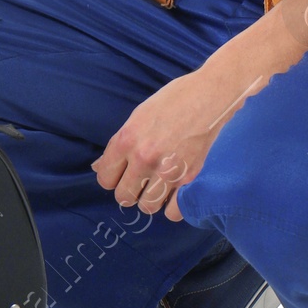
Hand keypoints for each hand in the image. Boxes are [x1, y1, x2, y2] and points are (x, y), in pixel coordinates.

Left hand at [92, 62, 256, 220]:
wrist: (208, 97)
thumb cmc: (173, 101)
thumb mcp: (138, 116)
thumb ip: (118, 144)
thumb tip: (99, 167)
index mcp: (127, 140)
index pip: (105, 178)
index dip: (111, 177)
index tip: (120, 174)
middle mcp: (144, 158)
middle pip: (124, 197)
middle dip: (129, 191)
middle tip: (138, 181)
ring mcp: (167, 170)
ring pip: (146, 207)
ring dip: (149, 199)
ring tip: (155, 187)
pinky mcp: (188, 177)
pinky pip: (173, 211)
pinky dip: (172, 207)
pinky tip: (172, 194)